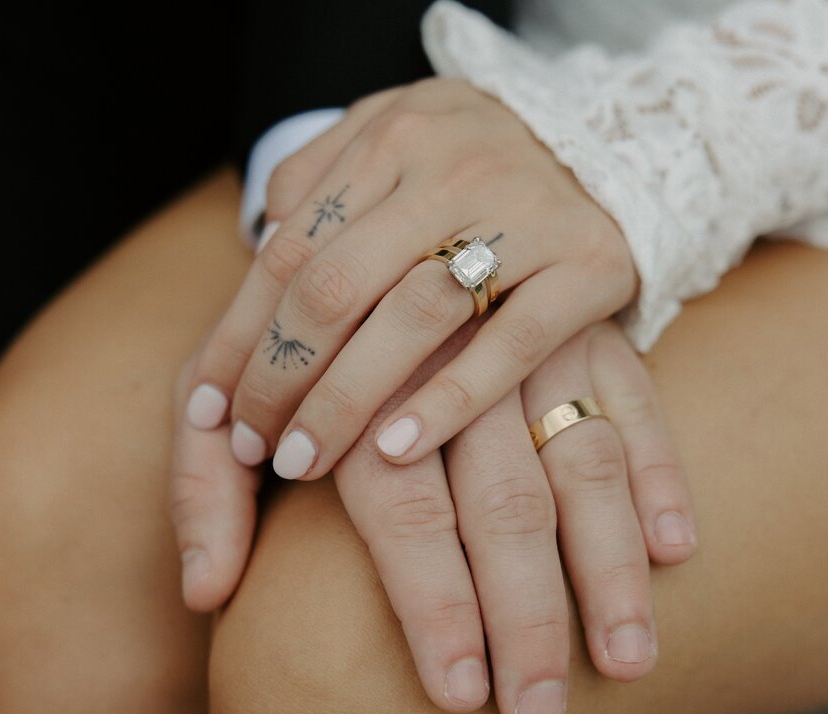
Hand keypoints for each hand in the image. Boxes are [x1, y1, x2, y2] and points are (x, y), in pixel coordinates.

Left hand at [172, 308, 696, 713]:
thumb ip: (205, 485)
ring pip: (581, 456)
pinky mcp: (582, 315)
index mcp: (358, 372)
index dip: (432, 606)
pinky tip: (679, 550)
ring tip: (630, 659)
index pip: (404, 510)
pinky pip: (636, 396)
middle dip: (526, 614)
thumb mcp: (218, 381)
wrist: (369, 191)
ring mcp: (528, 327)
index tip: (458, 693)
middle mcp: (454, 352)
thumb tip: (206, 588)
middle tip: (540, 710)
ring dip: (610, 563)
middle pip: (502, 501)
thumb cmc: (282, 317)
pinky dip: (660, 468)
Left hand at [178, 78, 637, 483]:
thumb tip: (256, 248)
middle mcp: (452, 169)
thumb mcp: (393, 141)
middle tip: (252, 445)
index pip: (289, 249)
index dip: (241, 335)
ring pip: (414, 316)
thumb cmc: (476, 160)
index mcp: (390, 139)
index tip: (209, 406)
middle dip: (278, 378)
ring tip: (303, 460)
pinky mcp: (591, 265)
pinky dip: (450, 400)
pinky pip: (512, 343)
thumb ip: (323, 183)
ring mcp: (527, 216)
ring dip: (346, 400)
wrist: (618, 138)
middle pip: (336, 286)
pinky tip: (394, 451)